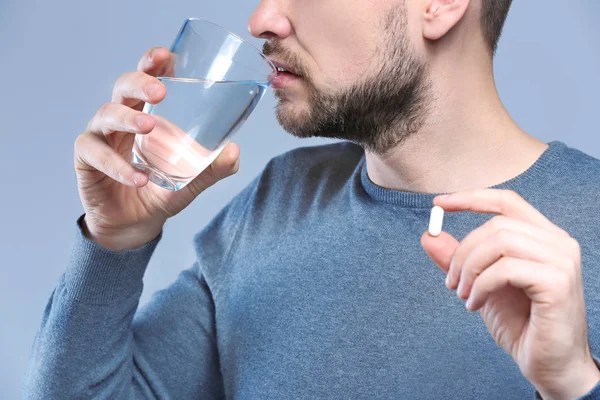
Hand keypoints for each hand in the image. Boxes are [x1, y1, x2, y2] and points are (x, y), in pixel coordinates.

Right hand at [75, 47, 239, 250]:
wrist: (135, 225)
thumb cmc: (160, 192)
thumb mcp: (191, 180)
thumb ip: (213, 168)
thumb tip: (234, 151)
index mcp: (146, 113)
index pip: (147, 79)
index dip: (153, 64)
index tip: (167, 56)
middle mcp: (122, 120)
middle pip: (123, 87)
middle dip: (140, 82)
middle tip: (160, 92)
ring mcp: (101, 138)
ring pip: (106, 115)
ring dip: (128, 118)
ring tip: (148, 127)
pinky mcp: (86, 160)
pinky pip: (96, 155)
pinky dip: (118, 166)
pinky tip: (138, 178)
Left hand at [421, 189, 599, 399]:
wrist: (550, 365)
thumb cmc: (522, 324)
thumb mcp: (481, 285)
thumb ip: (459, 260)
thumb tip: (428, 235)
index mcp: (543, 237)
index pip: (506, 201)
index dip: (471, 198)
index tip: (439, 203)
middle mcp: (558, 243)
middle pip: (496, 224)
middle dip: (463, 251)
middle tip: (451, 282)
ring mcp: (561, 261)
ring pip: (499, 242)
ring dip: (470, 269)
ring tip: (462, 294)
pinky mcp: (558, 282)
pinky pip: (505, 269)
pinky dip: (480, 286)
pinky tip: (475, 304)